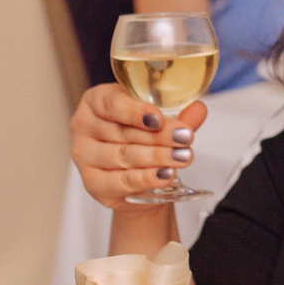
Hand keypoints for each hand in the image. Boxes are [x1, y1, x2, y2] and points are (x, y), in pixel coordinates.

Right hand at [69, 85, 208, 209]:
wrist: (138, 172)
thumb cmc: (144, 134)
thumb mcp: (160, 119)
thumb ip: (179, 114)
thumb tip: (199, 109)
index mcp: (97, 100)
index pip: (112, 104)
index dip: (136, 112)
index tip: (158, 118)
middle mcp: (84, 126)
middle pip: (123, 132)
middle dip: (158, 137)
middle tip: (185, 138)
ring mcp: (84, 156)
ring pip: (123, 156)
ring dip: (156, 157)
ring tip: (182, 157)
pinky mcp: (92, 183)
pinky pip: (120, 182)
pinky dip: (145, 179)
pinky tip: (165, 175)